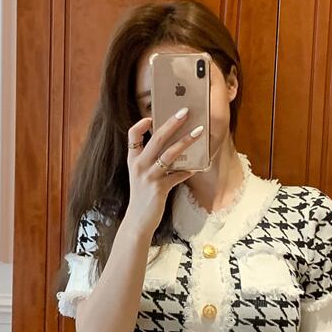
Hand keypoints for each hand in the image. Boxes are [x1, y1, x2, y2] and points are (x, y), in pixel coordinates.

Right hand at [123, 109, 204, 235]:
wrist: (138, 220)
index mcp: (133, 160)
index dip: (140, 125)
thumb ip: (152, 161)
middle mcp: (139, 166)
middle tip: (185, 111)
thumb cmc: (143, 196)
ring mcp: (149, 177)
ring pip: (170, 154)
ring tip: (199, 132)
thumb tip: (174, 147)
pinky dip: (188, 171)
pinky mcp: (159, 188)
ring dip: (186, 141)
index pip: (132, 136)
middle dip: (172, 123)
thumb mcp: (142, 176)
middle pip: (157, 139)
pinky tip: (197, 168)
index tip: (151, 117)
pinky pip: (177, 176)